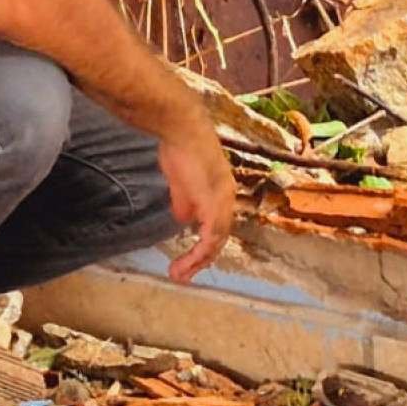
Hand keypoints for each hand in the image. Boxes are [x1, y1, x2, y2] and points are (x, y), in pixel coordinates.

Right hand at [157, 127, 237, 281]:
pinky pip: (210, 235)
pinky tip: (187, 263)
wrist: (181, 130)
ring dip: (198, 261)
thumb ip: (185, 202)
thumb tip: (184, 221)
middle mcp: (227, 198)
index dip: (206, 245)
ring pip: (216, 240)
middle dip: (201, 260)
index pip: (218, 225)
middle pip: (219, 237)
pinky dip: (199, 252)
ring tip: (179, 275)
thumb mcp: (181, 181)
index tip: (189, 260)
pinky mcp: (213, 202)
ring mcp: (222, 200)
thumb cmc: (180, 148)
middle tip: (183, 275)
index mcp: (221, 192)